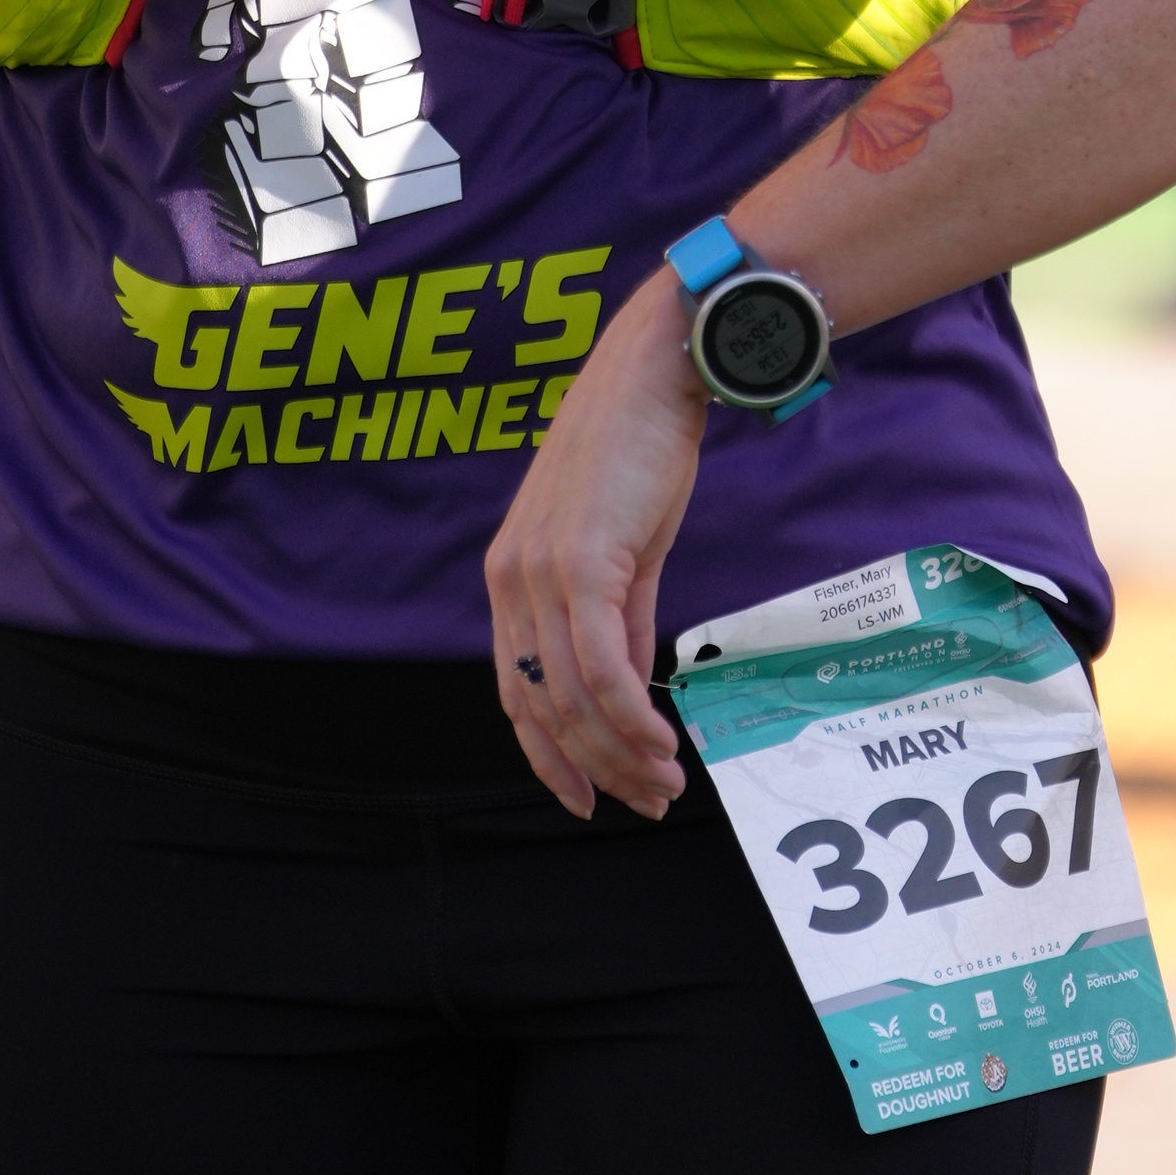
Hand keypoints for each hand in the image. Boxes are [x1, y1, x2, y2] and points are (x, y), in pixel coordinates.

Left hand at [482, 278, 703, 818]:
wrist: (654, 374)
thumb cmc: (638, 451)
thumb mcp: (621, 549)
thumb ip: (619, 620)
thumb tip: (630, 686)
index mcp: (509, 579)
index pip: (516, 693)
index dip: (551, 755)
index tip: (592, 796)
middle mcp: (512, 582)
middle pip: (544, 707)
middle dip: (598, 768)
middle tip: (648, 800)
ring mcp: (541, 573)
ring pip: (574, 696)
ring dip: (623, 753)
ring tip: (666, 784)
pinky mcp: (582, 563)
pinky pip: (604, 665)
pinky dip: (632, 716)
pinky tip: (664, 742)